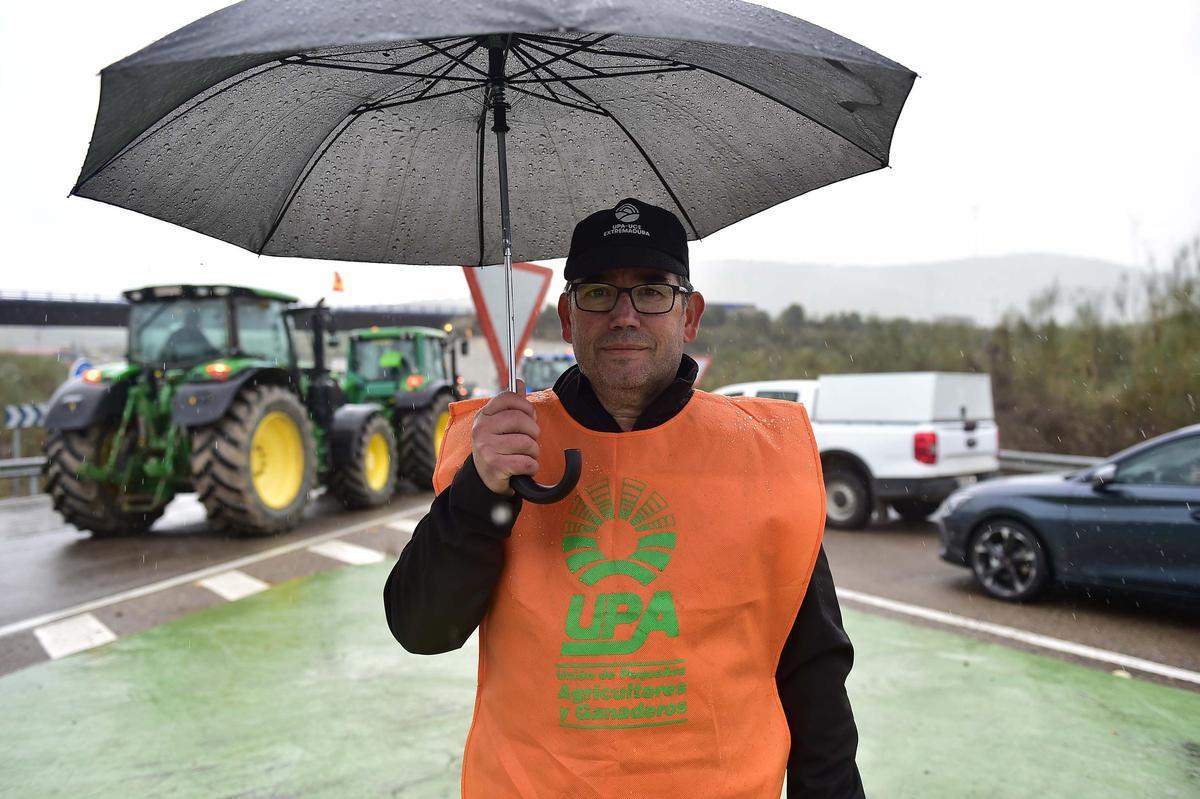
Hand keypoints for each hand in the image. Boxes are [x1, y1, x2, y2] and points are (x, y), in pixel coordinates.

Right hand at [472, 380, 538, 495]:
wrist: (485, 479)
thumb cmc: (498, 448)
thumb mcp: (500, 425)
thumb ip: (511, 405)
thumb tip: (519, 382)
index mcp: (484, 415)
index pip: (508, 397)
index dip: (526, 406)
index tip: (530, 416)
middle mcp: (481, 429)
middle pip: (521, 419)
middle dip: (533, 432)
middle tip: (530, 440)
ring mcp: (486, 448)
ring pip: (527, 443)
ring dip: (533, 452)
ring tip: (525, 456)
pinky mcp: (494, 466)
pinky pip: (527, 462)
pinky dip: (532, 467)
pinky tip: (524, 468)